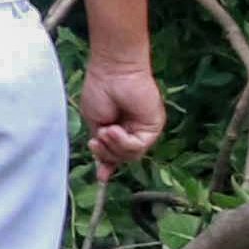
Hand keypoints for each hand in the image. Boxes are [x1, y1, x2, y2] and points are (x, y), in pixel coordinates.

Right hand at [82, 55, 167, 169]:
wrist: (111, 71)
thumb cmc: (99, 90)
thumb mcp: (95, 122)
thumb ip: (101, 144)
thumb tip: (102, 168)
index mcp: (118, 129)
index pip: (116, 154)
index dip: (108, 166)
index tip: (101, 178)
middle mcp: (132, 131)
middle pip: (123, 158)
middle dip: (107, 155)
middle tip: (96, 142)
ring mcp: (143, 129)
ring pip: (131, 155)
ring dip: (115, 147)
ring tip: (105, 131)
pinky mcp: (153, 127)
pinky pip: (139, 145)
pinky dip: (125, 142)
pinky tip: (115, 130)